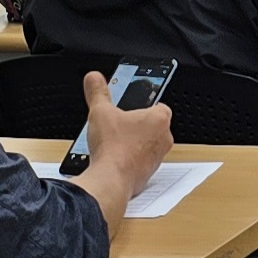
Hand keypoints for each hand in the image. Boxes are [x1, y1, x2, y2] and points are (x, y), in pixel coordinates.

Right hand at [68, 72, 174, 206]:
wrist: (111, 179)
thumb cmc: (113, 147)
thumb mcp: (100, 112)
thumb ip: (98, 93)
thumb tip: (93, 78)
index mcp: (159, 119)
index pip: (159, 105)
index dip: (144, 105)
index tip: (131, 107)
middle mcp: (164, 138)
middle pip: (153, 126)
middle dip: (137, 125)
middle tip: (119, 124)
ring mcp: (158, 157)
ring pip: (148, 145)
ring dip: (134, 143)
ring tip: (115, 141)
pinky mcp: (149, 173)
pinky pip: (141, 162)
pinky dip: (131, 160)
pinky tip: (115, 158)